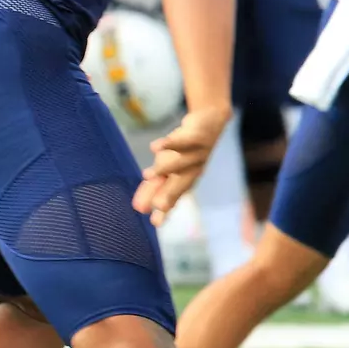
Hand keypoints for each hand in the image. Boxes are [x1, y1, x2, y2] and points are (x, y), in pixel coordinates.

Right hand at [134, 107, 230, 225]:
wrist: (208, 124)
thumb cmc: (184, 152)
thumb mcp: (168, 171)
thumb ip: (154, 188)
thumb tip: (139, 209)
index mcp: (184, 180)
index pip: (172, 197)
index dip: (165, 209)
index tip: (155, 223)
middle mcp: (191, 170)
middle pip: (180, 184)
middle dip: (170, 195)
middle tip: (159, 206)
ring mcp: (195, 154)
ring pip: (180, 163)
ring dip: (164, 168)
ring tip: (146, 175)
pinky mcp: (195, 137)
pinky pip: (182, 141)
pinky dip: (169, 144)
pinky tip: (155, 147)